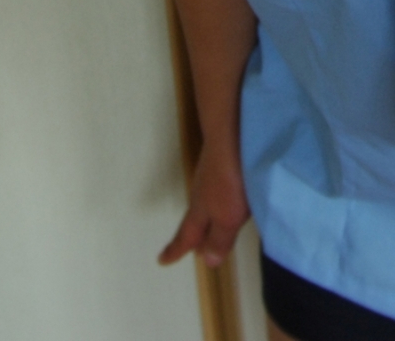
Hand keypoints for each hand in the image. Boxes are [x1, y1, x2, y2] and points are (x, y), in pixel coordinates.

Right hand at [158, 138, 250, 267]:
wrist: (231, 134)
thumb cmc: (229, 180)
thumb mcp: (228, 217)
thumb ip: (219, 238)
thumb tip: (207, 261)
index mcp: (200, 210)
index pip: (186, 235)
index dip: (176, 250)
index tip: (162, 261)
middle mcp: (203, 191)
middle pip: (196, 219)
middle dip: (196, 235)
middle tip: (197, 249)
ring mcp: (212, 173)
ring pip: (207, 201)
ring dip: (209, 217)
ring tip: (216, 225)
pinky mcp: (225, 159)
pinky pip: (219, 185)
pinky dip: (221, 197)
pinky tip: (232, 193)